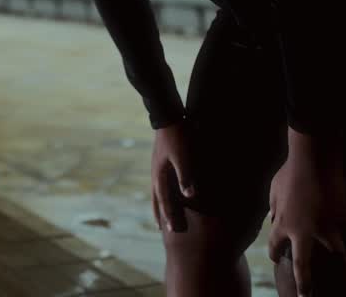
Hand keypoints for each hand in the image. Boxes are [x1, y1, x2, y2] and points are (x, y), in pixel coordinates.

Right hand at [151, 119, 194, 233]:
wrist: (168, 115)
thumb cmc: (178, 136)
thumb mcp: (183, 156)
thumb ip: (185, 176)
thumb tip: (189, 195)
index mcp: (160, 175)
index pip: (164, 201)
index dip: (168, 216)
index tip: (170, 230)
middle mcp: (156, 173)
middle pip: (157, 199)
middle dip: (160, 214)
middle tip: (161, 228)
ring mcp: (157, 166)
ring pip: (157, 191)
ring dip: (159, 204)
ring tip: (160, 213)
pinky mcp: (161, 160)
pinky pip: (161, 182)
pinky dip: (163, 191)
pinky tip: (167, 191)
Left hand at [267, 132, 345, 294]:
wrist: (311, 161)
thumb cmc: (289, 173)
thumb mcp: (274, 191)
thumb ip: (274, 207)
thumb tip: (272, 216)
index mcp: (283, 226)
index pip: (275, 248)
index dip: (274, 254)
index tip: (276, 260)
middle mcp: (304, 233)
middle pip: (304, 267)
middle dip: (305, 285)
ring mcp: (327, 228)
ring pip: (339, 257)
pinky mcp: (345, 217)